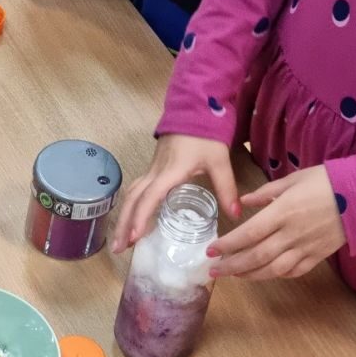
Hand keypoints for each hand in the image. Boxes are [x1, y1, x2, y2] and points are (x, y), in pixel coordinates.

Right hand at [113, 135, 240, 251]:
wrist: (194, 107)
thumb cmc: (206, 134)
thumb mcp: (219, 161)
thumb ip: (227, 188)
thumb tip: (235, 215)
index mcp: (170, 172)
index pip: (150, 198)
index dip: (141, 218)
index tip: (135, 238)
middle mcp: (156, 172)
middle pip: (132, 199)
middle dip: (124, 224)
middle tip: (119, 249)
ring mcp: (152, 168)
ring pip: (131, 194)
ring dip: (124, 217)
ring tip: (122, 241)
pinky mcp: (154, 166)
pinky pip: (137, 189)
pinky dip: (131, 207)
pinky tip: (133, 220)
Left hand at [207, 166, 345, 279]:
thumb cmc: (327, 181)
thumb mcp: (293, 179)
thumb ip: (266, 192)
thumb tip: (243, 201)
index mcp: (283, 212)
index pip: (248, 234)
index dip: (228, 245)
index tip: (212, 250)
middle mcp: (291, 234)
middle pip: (256, 256)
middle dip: (232, 266)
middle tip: (214, 271)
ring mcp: (306, 248)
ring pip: (273, 269)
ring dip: (251, 275)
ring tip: (235, 276)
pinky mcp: (319, 256)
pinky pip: (294, 271)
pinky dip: (278, 275)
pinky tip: (266, 273)